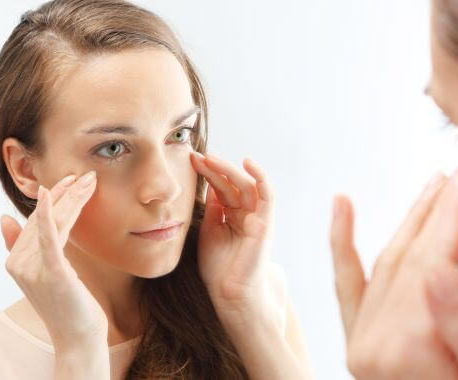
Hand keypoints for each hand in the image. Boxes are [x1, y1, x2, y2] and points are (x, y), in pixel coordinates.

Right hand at [0, 170, 107, 351]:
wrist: (77, 336)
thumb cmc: (66, 305)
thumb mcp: (43, 274)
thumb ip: (21, 247)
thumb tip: (4, 218)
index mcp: (15, 261)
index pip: (35, 222)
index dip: (53, 198)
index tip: (71, 180)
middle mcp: (19, 264)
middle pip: (45, 220)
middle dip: (66, 194)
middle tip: (85, 175)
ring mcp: (32, 269)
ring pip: (52, 224)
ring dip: (70, 199)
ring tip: (87, 181)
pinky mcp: (51, 273)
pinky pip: (48, 238)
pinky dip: (46, 214)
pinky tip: (50, 194)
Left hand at [190, 152, 274, 325]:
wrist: (229, 292)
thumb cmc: (219, 267)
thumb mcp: (209, 230)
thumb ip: (212, 208)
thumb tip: (209, 183)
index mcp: (232, 216)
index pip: (221, 188)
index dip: (207, 173)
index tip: (191, 161)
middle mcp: (247, 213)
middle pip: (232, 183)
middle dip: (215, 168)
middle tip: (198, 156)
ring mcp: (257, 216)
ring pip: (247, 184)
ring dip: (229, 170)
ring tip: (211, 159)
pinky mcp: (266, 221)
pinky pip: (267, 194)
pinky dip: (261, 177)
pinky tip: (247, 163)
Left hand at [330, 169, 457, 378]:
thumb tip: (440, 271)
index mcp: (406, 351)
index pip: (431, 264)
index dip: (451, 217)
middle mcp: (371, 345)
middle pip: (407, 259)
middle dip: (435, 212)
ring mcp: (360, 344)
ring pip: (386, 264)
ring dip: (410, 222)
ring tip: (434, 186)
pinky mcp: (359, 344)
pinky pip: (347, 285)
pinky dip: (343, 244)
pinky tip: (342, 204)